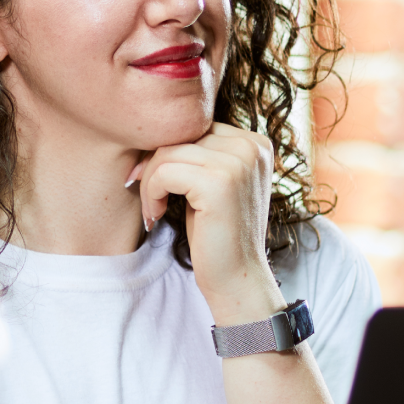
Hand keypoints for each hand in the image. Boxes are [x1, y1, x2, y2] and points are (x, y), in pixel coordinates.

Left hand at [129, 122, 282, 323]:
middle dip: (153, 165)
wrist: (237, 279)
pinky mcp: (220, 182)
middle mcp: (253, 145)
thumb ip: (198, 152)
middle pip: (179, 134)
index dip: (166, 152)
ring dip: (149, 182)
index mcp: (254, 141)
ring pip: (167, 152)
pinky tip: (157, 215)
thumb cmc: (216, 234)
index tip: (152, 182)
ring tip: (153, 210)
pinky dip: (151, 194)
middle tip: (149, 199)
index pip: (193, 126)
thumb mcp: (211, 183)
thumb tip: (150, 124)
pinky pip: (164, 172)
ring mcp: (240, 161)